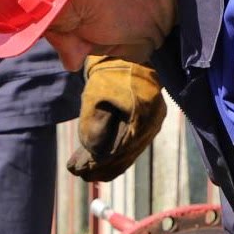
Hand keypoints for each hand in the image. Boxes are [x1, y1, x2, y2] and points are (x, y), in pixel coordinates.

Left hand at [68, 56, 165, 179]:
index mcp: (141, 114)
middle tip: (81, 174)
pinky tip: (99, 162)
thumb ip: (94, 124)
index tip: (82, 170)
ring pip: (129, 153)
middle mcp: (151, 123)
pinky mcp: (148, 124)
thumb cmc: (110, 75)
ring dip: (108, 164)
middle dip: (102, 167)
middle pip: (125, 155)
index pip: (120, 147)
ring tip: (85, 172)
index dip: (100, 162)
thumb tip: (95, 154)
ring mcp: (152, 125)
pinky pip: (132, 146)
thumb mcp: (96, 97)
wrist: (129, 59)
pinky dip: (116, 156)